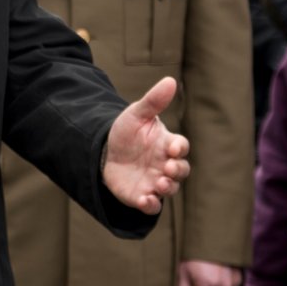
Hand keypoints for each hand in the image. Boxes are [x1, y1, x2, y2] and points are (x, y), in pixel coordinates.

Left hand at [101, 77, 189, 214]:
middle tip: (168, 168)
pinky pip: (152, 205)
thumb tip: (170, 80)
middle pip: (181, 170)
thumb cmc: (127, 133)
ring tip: (158, 184)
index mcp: (167, 144)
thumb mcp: (136, 114)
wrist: (104, 152)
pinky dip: (151, 205)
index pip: (181, 146)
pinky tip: (145, 200)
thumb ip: (153, 101)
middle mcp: (165, 165)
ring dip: (167, 188)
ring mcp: (155, 181)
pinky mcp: (142, 195)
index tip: (172, 147)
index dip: (179, 148)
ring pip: (170, 188)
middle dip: (178, 170)